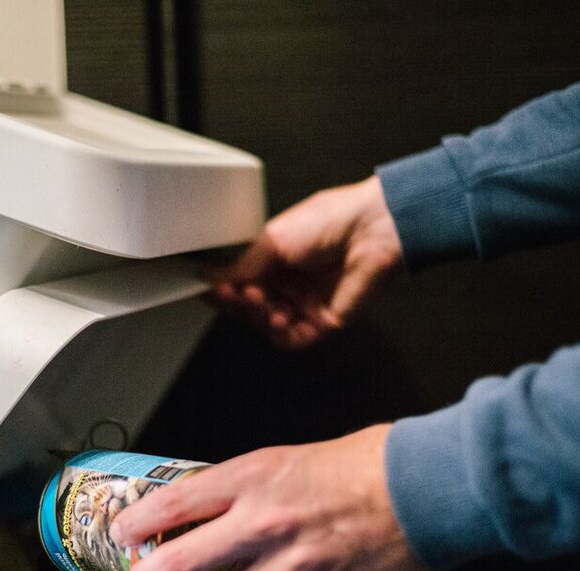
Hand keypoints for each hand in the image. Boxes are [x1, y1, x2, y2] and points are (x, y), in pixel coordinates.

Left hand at [109, 425, 427, 570]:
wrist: (420, 489)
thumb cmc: (361, 464)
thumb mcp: (285, 456)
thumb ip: (240, 484)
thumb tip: (200, 507)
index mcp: (253, 477)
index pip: (174, 503)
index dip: (137, 523)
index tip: (122, 533)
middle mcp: (263, 522)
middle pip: (181, 562)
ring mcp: (288, 565)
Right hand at [210, 176, 403, 348]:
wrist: (371, 229)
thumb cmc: (331, 221)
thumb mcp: (273, 239)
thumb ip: (242, 265)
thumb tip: (213, 277)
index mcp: (277, 259)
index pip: (242, 283)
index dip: (224, 289)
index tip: (208, 288)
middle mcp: (291, 283)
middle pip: (251, 307)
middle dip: (238, 302)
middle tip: (231, 293)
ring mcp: (307, 303)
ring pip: (267, 325)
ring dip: (258, 316)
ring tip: (260, 299)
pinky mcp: (324, 321)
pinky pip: (293, 340)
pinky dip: (280, 333)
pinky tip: (278, 317)